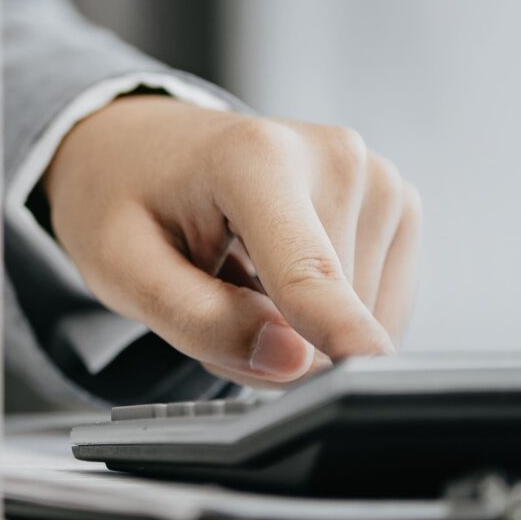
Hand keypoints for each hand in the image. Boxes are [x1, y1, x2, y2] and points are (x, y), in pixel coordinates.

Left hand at [39, 96, 418, 388]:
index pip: (307, 268)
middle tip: (204, 301)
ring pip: (361, 316)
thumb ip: (199, 319)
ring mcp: (376, 178)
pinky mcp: (398, 205)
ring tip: (235, 284)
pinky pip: (377, 305)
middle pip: (330, 310)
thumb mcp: (122, 268)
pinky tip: (276, 280)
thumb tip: (292, 361)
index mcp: (256, 158)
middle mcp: (335, 157)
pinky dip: (327, 315)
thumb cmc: (125, 199)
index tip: (365, 374)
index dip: (336, 330)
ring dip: (299, 332)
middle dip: (273, 342)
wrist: (141, 146)